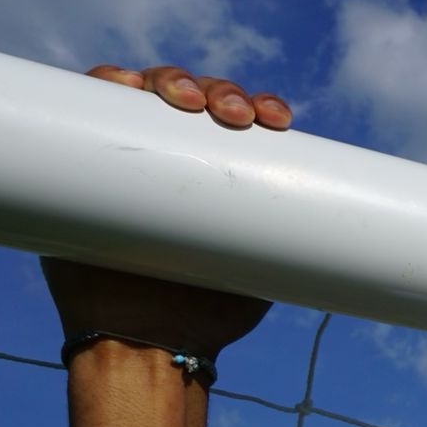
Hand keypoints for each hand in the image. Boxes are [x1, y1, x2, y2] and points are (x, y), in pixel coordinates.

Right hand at [44, 65, 292, 361]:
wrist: (147, 345)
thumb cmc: (207, 312)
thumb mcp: (262, 270)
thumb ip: (287, 243)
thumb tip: (347, 238)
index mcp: (220, 178)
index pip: (241, 123)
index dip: (261, 107)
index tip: (279, 121)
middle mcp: (173, 158)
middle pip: (199, 100)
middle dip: (221, 93)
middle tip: (235, 116)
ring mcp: (125, 157)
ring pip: (146, 95)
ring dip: (170, 81)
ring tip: (187, 100)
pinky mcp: (80, 163)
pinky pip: (85, 109)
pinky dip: (103, 84)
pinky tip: (121, 82)